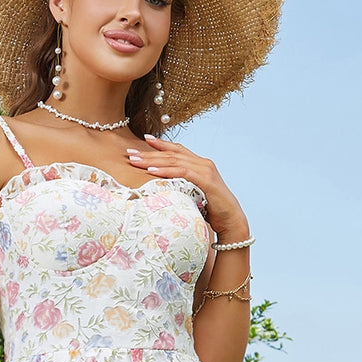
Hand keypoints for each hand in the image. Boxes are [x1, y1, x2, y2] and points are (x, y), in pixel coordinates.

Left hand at [127, 133, 247, 238]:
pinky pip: (182, 172)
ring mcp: (205, 170)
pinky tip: (152, 170)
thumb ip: (182, 188)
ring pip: (174, 161)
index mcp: (200, 165)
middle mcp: (203, 163)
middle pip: (172, 154)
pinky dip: (166, 170)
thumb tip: (163, 192)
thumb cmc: (212, 212)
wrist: (231, 221)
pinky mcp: (206, 180)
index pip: (177, 150)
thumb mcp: (193, 196)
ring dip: (152, 160)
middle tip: (129, 152)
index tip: (143, 140)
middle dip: (149, 152)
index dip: (161, 144)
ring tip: (135, 160)